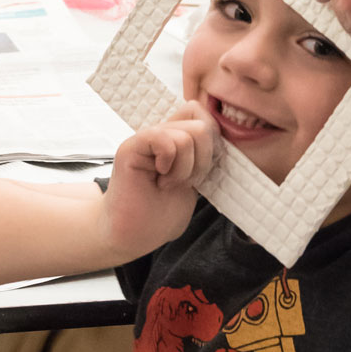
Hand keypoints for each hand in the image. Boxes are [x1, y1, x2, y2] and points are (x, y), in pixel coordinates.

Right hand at [102, 101, 219, 256]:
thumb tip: (219, 131)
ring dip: (185, 169)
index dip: (213, 142)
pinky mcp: (131, 148)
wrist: (134, 236)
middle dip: (202, 161)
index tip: (200, 172)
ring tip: (168, 184)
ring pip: (187, 136)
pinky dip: (170, 164)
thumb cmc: (161, 215)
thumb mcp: (194, 180)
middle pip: (201, 125)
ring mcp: (145, 139)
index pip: (203, 115)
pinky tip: (159, 179)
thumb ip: (203, 153)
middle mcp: (161, 133)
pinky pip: (163, 139)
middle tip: (182, 182)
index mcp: (176, 138)